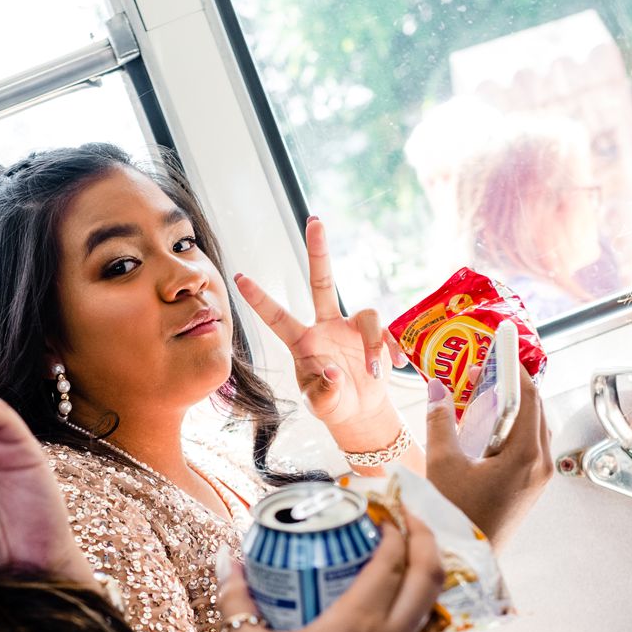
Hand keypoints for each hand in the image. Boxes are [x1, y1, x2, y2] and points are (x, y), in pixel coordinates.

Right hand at [216, 511, 441, 631]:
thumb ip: (237, 600)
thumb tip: (227, 559)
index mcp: (358, 626)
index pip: (393, 558)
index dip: (393, 524)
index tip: (380, 505)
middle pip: (431, 576)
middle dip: (425, 538)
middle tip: (406, 518)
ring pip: (434, 612)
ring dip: (426, 579)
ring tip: (404, 562)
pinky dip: (418, 617)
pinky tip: (393, 617)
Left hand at [234, 217, 407, 444]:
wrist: (360, 412)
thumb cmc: (332, 404)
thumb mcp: (322, 405)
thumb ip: (324, 393)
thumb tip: (335, 374)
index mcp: (303, 342)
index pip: (277, 317)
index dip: (259, 298)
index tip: (238, 277)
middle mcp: (325, 326)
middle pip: (321, 282)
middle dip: (318, 250)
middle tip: (314, 220)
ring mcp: (351, 327)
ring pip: (368, 316)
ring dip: (374, 345)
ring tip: (374, 372)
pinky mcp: (376, 335)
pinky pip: (387, 333)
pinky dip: (390, 351)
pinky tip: (393, 367)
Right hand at [423, 366, 552, 545]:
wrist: (463, 561)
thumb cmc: (453, 516)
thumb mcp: (442, 464)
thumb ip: (440, 421)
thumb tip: (435, 386)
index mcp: (524, 456)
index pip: (528, 397)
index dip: (514, 368)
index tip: (501, 348)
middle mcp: (540, 464)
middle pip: (534, 409)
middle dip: (511, 385)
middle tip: (482, 370)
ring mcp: (539, 478)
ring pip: (533, 427)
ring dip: (511, 407)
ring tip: (482, 395)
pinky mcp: (531, 487)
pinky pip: (528, 445)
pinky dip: (511, 428)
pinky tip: (485, 428)